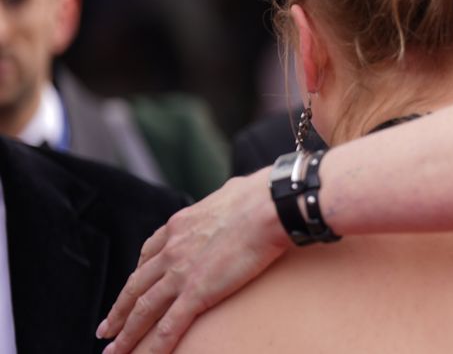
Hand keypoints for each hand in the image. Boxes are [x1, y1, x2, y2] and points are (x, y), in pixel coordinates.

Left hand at [97, 168, 289, 352]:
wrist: (268, 208)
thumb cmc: (259, 196)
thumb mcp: (230, 193)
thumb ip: (225, 202)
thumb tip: (237, 195)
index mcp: (179, 225)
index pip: (148, 254)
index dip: (137, 276)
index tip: (131, 290)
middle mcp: (171, 249)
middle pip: (136, 286)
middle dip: (119, 310)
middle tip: (107, 328)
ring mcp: (180, 272)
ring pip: (143, 309)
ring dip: (126, 332)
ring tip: (114, 349)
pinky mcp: (196, 292)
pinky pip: (169, 325)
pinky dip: (154, 346)